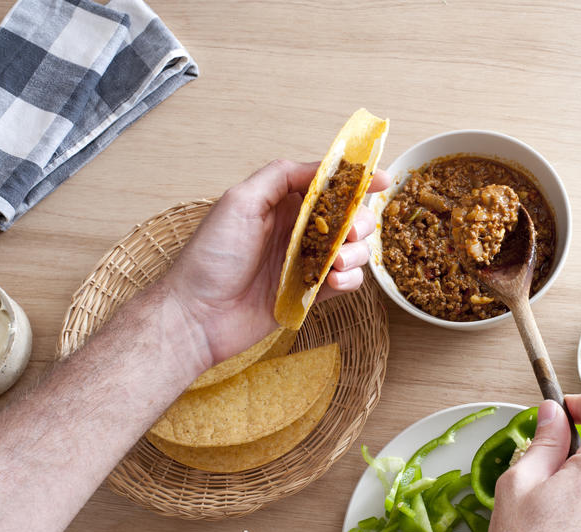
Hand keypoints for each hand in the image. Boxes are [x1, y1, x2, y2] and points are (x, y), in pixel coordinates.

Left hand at [163, 159, 388, 365]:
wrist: (198, 315)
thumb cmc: (212, 256)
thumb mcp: (240, 201)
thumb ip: (280, 176)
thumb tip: (321, 167)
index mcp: (281, 204)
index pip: (327, 186)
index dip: (357, 181)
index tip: (382, 180)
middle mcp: (295, 231)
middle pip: (348, 218)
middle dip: (359, 221)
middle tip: (351, 233)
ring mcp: (304, 263)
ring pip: (351, 251)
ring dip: (356, 253)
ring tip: (338, 263)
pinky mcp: (309, 294)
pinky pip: (345, 283)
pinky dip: (349, 280)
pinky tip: (333, 282)